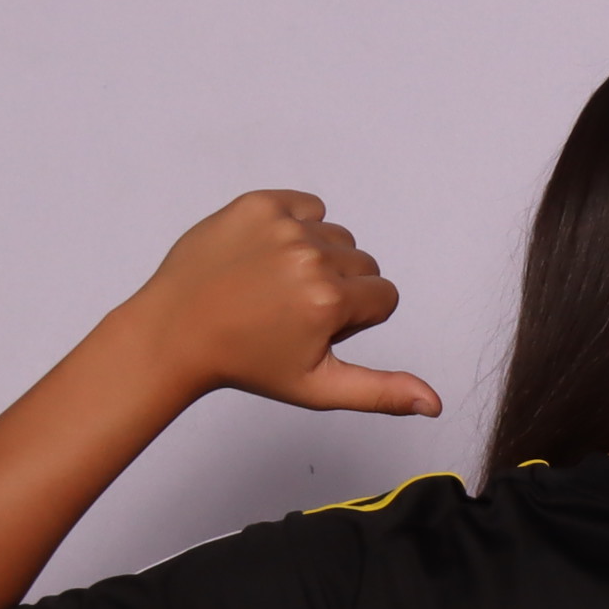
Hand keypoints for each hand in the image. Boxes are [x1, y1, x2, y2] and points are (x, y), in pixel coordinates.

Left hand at [122, 192, 437, 417]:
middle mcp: (310, 258)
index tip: (313, 329)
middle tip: (290, 309)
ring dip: (319, 257)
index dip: (355, 319)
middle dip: (339, 288)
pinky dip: (298, 225)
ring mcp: (283, 227)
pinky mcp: (258, 205)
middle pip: (364, 265)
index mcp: (329, 301)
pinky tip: (268, 254)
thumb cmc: (245, 363)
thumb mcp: (317, 387)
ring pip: (338, 236)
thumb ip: (381, 393)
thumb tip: (434, 404)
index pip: (385, 297)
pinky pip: (308, 207)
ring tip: (276, 282)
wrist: (174, 330)